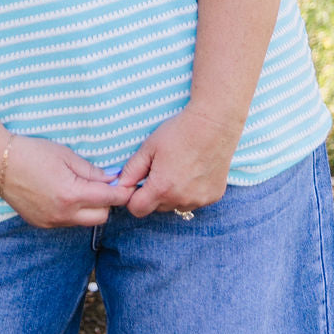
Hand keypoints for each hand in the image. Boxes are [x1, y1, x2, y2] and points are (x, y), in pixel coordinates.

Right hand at [0, 135, 132, 227]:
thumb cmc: (32, 152)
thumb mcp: (66, 155)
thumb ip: (91, 171)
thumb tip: (111, 180)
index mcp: (71, 194)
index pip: (109, 200)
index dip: (122, 192)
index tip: (128, 186)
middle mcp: (63, 214)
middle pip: (101, 217)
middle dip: (107, 203)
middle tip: (104, 185)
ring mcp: (51, 222)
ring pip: (84, 221)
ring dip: (90, 208)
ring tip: (82, 187)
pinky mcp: (42, 224)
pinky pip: (67, 222)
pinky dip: (73, 211)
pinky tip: (64, 194)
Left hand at [115, 106, 241, 218]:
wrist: (214, 124)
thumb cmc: (179, 132)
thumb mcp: (149, 147)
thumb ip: (131, 170)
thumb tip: (119, 186)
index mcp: (162, 188)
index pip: (137, 209)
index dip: (133, 196)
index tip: (138, 182)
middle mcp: (181, 200)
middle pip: (157, 207)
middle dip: (153, 193)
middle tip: (160, 169)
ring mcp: (199, 200)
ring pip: (176, 205)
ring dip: (172, 194)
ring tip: (179, 168)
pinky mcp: (213, 197)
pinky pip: (194, 200)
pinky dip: (190, 191)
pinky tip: (194, 170)